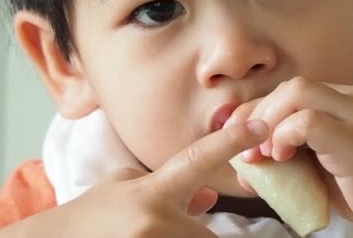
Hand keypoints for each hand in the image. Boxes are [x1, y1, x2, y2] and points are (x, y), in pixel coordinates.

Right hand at [0, 120, 268, 237]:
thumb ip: (171, 190)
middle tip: (171, 227)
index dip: (230, 141)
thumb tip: (209, 196)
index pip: (197, 159)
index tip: (261, 125)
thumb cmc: (90, 216)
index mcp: (152, 191)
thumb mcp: (126, 189)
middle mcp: (155, 220)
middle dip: (198, 235)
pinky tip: (152, 235)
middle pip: (208, 234)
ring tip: (154, 231)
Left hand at [230, 77, 352, 237]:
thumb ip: (295, 149)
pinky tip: (281, 157)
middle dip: (258, 115)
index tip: (242, 138)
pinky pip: (308, 121)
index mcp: (348, 101)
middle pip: (292, 87)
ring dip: (268, 123)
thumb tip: (249, 153)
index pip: (294, 91)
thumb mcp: (325, 163)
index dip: (261, 111)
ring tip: (262, 155)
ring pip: (297, 93)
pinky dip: (284, 136)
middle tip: (246, 151)